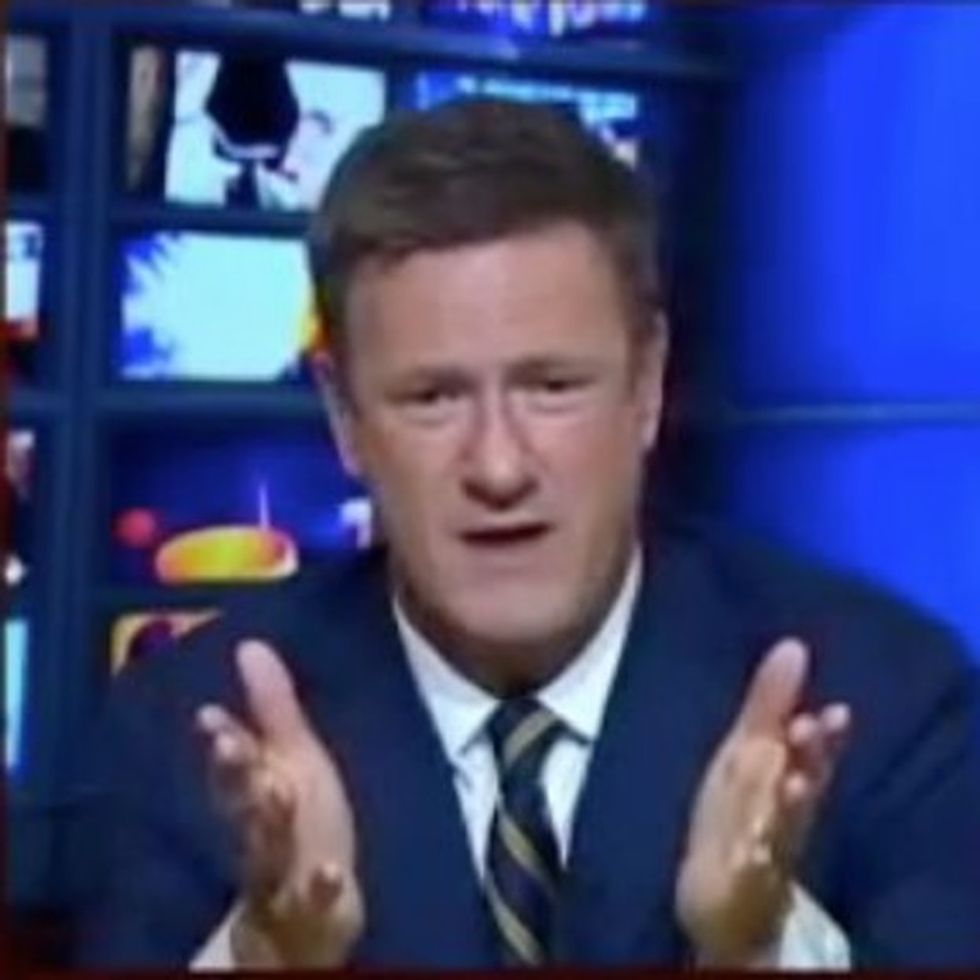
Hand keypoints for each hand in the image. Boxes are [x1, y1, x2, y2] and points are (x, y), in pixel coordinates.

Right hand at [196, 639, 363, 966]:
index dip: (224, 740)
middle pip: (242, 801)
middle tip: (227, 742)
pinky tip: (331, 872)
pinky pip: (313, 904)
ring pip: (265, 850)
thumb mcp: (292, 758)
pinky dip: (320, 889)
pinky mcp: (311, 912)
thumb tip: (250, 644)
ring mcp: (281, 876)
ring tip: (275, 790)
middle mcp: (261, 833)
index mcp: (258, 793)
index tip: (209, 714)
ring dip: (267, 822)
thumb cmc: (300, 821)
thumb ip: (271, 707)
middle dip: (234, 772)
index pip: (233, 765)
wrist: (305, 918)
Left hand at [675, 638, 850, 964]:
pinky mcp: (742, 887)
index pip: (807, 754)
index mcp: (779, 778)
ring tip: (791, 782)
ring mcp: (765, 852)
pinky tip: (751, 852)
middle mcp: (782, 814)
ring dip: (787, 805)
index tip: (836, 711)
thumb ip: (768, 703)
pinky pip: (750, 876)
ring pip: (781, 827)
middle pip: (800, 784)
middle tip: (809, 728)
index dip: (822, 736)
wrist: (725, 897)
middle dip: (805, 759)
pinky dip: (752, 865)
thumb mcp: (744, 752)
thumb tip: (791, 646)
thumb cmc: (738, 811)